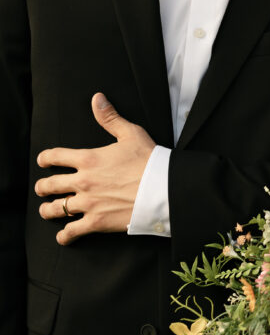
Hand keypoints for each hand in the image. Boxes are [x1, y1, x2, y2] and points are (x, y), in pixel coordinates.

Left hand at [36, 93, 154, 244]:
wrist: (163, 188)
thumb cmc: (150, 160)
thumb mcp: (131, 134)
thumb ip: (110, 118)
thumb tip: (97, 98)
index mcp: (88, 159)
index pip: (54, 157)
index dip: (45, 158)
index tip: (44, 161)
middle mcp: (83, 181)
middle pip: (49, 185)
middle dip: (42, 187)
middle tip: (43, 188)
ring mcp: (88, 203)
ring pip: (55, 209)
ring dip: (49, 210)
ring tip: (48, 210)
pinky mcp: (96, 222)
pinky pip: (71, 232)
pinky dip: (65, 235)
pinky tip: (64, 235)